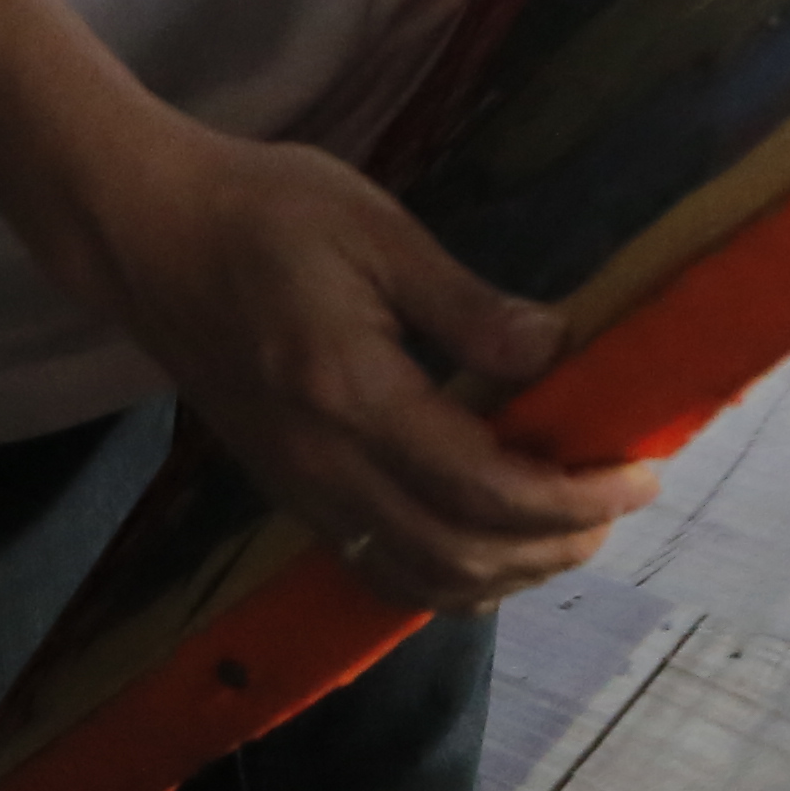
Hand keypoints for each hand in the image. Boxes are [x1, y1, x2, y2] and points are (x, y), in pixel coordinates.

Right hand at [76, 121, 653, 611]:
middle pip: (463, 554)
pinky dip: (453, 572)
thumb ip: (465, 305)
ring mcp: (301, 490)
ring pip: (423, 579)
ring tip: (573, 527)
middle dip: (558, 545)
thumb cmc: (262, 211)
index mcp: (352, 396)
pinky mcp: (289, 492)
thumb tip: (554, 353)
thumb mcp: (375, 230)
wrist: (149, 237)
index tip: (640, 475)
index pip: (485, 488)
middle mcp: (326, 465)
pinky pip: (381, 566)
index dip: (574, 499)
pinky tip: (494, 538)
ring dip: (511, 571)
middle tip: (620, 502)